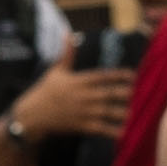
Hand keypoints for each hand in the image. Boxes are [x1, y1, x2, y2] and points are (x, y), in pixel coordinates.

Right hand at [13, 63, 134, 140]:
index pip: (102, 76)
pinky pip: (99, 128)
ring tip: (131, 113)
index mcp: (78, 81)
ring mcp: (82, 112)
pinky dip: (111, 131)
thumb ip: (67, 54)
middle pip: (108, 93)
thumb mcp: (56, 71)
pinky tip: (122, 132)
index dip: (118, 75)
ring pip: (106, 112)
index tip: (133, 75)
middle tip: (134, 93)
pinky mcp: (80, 126)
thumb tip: (69, 33)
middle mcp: (82, 96)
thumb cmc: (45, 91)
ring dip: (120, 113)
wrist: (32, 116)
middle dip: (122, 93)